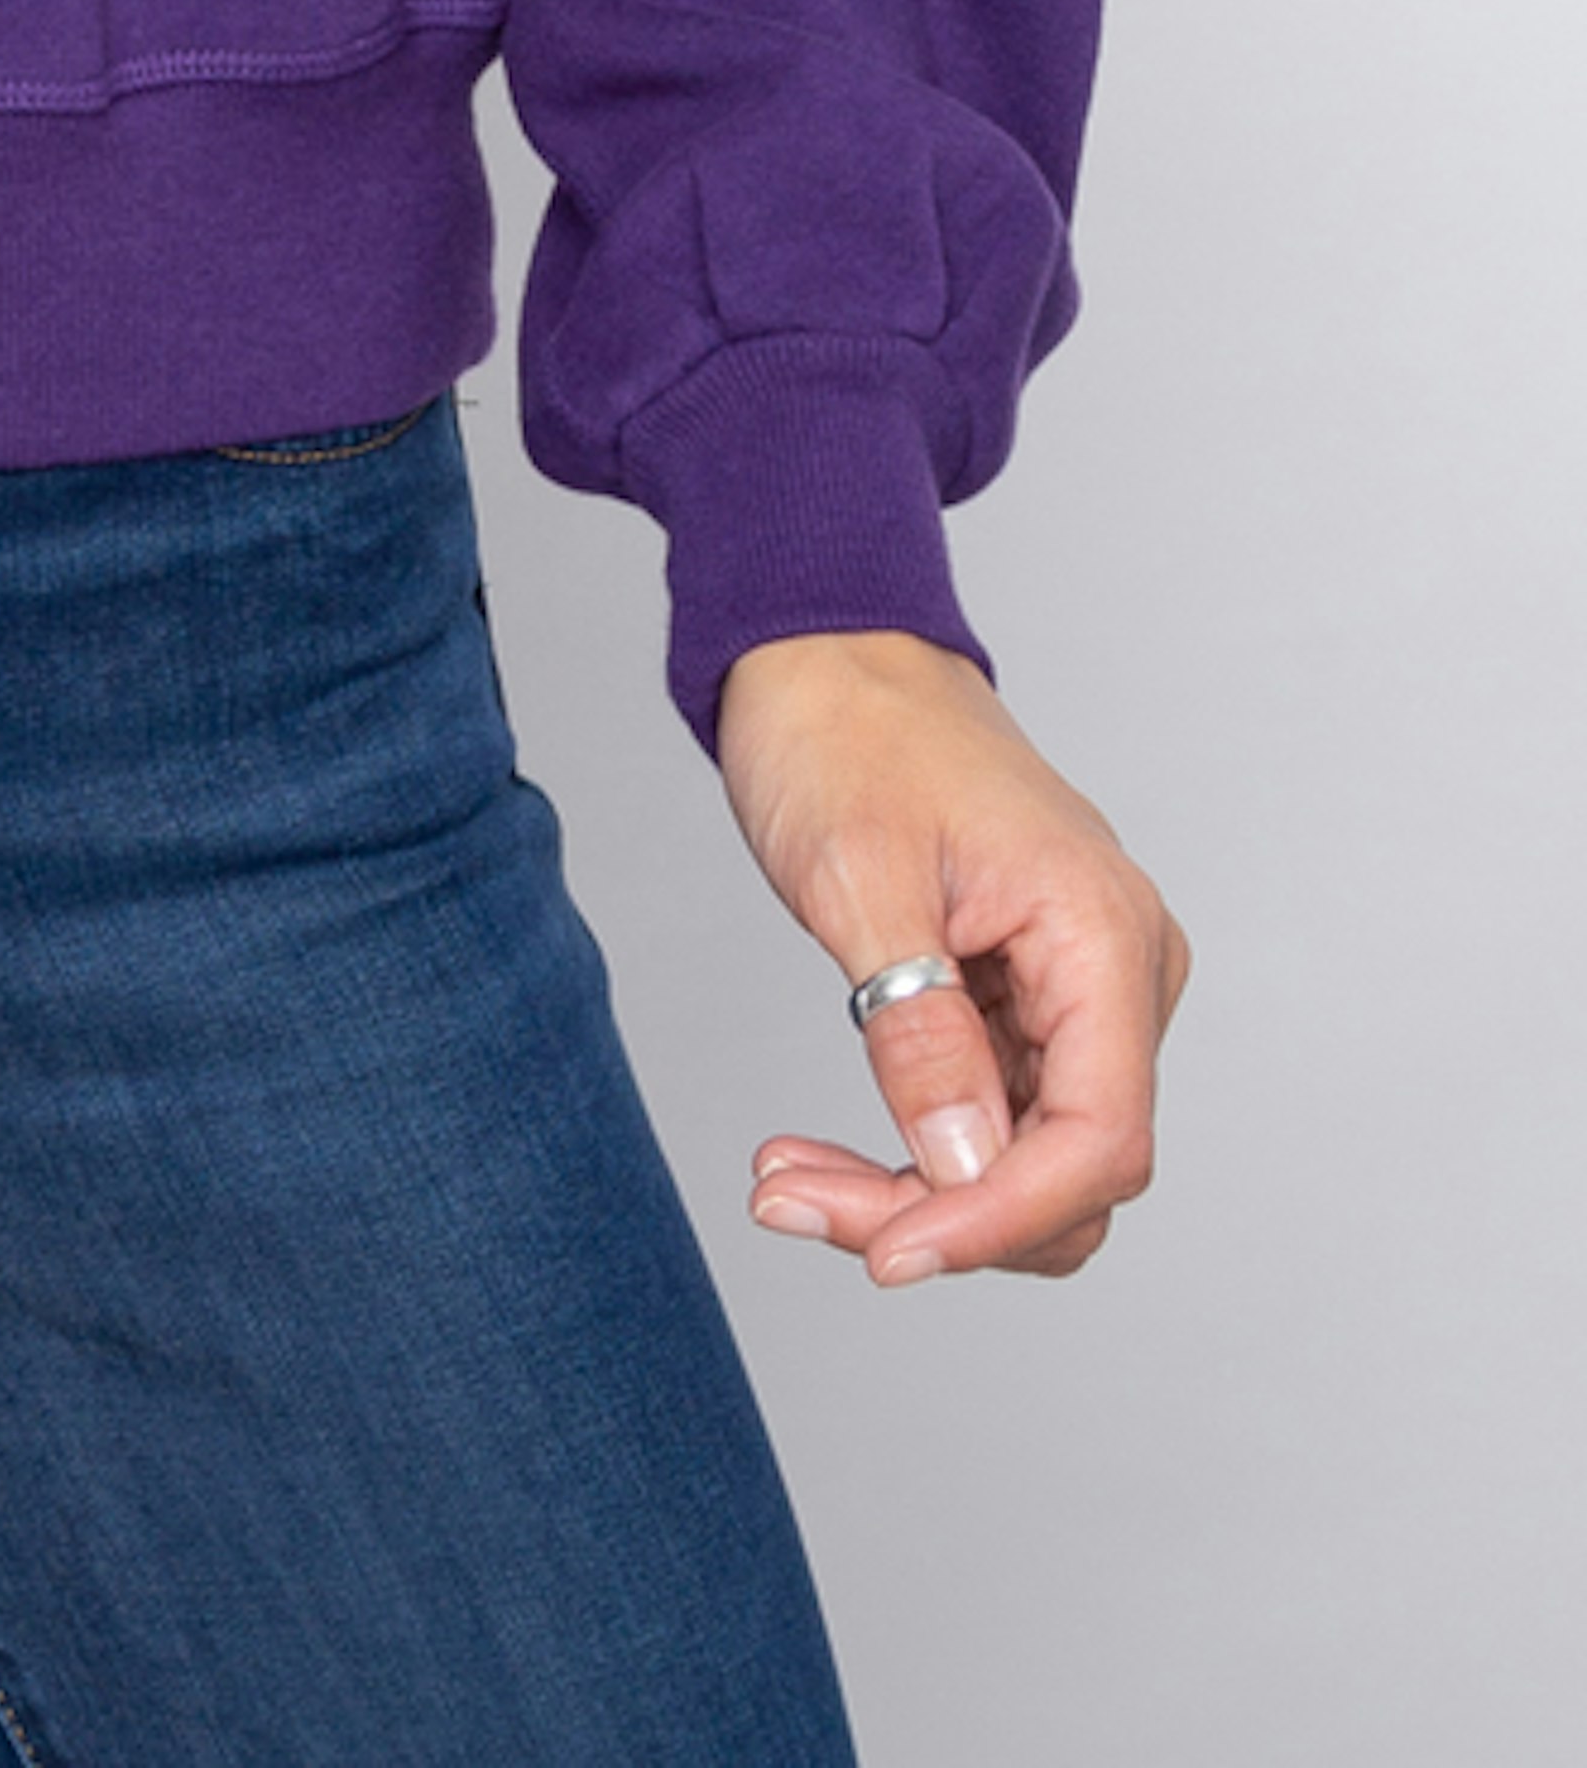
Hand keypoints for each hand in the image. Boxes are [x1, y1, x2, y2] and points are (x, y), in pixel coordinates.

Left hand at [713, 628, 1187, 1287]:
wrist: (825, 648)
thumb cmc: (844, 729)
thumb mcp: (862, 878)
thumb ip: (921, 1034)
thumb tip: (966, 1177)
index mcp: (1104, 934)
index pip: (1098, 1141)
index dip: (998, 1220)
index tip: (886, 1256)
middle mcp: (1120, 972)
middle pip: (1066, 1171)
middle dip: (939, 1215)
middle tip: (788, 1201)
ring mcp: (1080, 991)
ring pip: (1029, 1161)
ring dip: (917, 1196)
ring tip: (784, 1180)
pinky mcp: (1028, 1002)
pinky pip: (996, 1119)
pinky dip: (913, 1151)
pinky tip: (818, 1156)